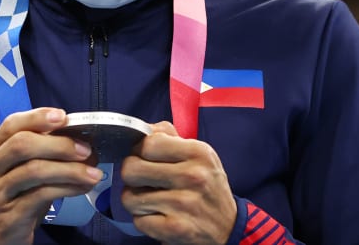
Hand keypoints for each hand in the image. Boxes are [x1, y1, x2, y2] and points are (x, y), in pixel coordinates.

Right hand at [0, 107, 103, 244]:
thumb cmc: (7, 201)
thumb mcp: (14, 173)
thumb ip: (37, 155)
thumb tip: (78, 142)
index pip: (11, 125)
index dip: (38, 117)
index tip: (63, 116)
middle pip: (22, 145)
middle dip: (58, 144)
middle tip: (85, 150)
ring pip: (33, 171)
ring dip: (68, 169)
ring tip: (92, 173)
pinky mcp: (8, 217)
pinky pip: (40, 197)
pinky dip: (66, 189)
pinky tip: (81, 188)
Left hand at [121, 121, 236, 244]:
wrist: (229, 227)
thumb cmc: (207, 187)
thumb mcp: (198, 155)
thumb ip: (169, 137)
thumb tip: (142, 129)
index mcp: (198, 152)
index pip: (147, 143)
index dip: (138, 151)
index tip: (143, 159)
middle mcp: (193, 176)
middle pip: (131, 169)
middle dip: (131, 177)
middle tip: (142, 182)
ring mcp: (184, 204)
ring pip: (129, 197)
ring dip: (136, 201)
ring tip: (152, 201)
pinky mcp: (176, 229)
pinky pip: (138, 221)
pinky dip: (144, 221)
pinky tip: (159, 217)